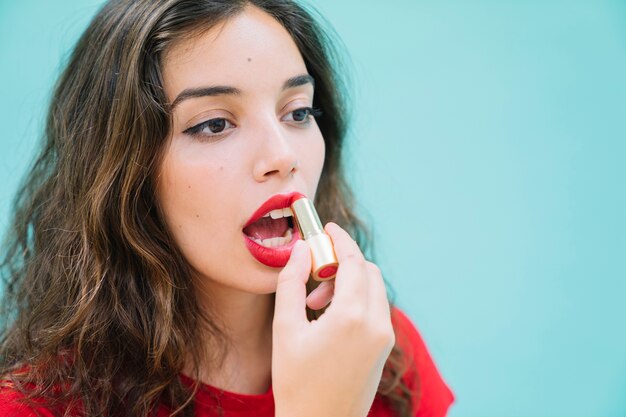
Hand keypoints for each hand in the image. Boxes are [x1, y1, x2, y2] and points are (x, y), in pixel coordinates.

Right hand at [272, 222, 394, 416]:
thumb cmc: (296, 382)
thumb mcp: (285, 328)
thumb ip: (291, 282)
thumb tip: (300, 249)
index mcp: (352, 316)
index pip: (353, 261)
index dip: (339, 239)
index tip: (326, 227)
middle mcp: (377, 324)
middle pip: (368, 271)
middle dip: (342, 261)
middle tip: (314, 270)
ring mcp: (384, 337)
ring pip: (374, 289)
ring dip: (348, 282)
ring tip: (314, 302)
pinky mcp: (384, 348)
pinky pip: (375, 308)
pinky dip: (356, 300)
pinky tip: (329, 317)